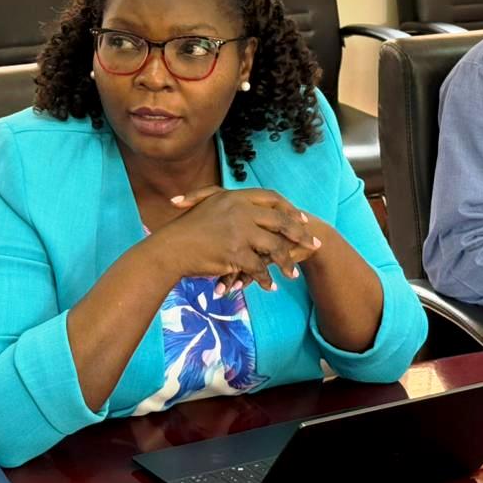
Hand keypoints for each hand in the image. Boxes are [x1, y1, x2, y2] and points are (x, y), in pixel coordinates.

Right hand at [159, 186, 321, 292]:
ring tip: (293, 273)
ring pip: (273, 247)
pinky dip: (265, 278)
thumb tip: (247, 208)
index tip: (301, 220)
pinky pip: (258, 267)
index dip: (288, 209)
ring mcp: (238, 231)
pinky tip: (270, 286)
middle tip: (313, 245)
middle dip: (299, 235)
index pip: (271, 198)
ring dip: (285, 262)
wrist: (169, 248)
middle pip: (280, 221)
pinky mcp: (235, 252)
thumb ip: (229, 204)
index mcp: (235, 197)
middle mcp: (239, 210)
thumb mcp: (207, 206)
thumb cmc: (184, 230)